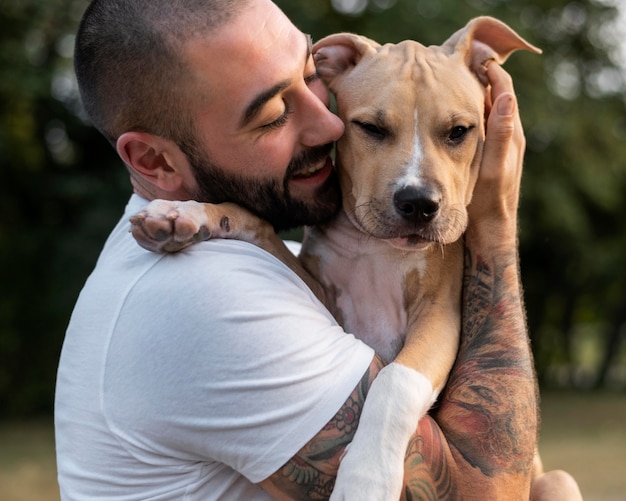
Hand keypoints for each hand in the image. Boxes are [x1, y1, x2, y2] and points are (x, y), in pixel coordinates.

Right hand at [468, 63, 524, 247]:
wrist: (490, 231)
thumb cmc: (489, 203)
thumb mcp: (494, 169)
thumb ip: (501, 134)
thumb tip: (507, 97)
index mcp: (511, 135)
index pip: (505, 90)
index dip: (490, 72)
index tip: (468, 59)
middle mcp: (509, 138)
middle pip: (497, 97)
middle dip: (480, 79)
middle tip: (455, 66)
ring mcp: (500, 147)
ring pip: (488, 111)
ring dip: (474, 96)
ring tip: (452, 83)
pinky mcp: (491, 156)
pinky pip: (482, 126)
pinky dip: (470, 114)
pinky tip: (453, 116)